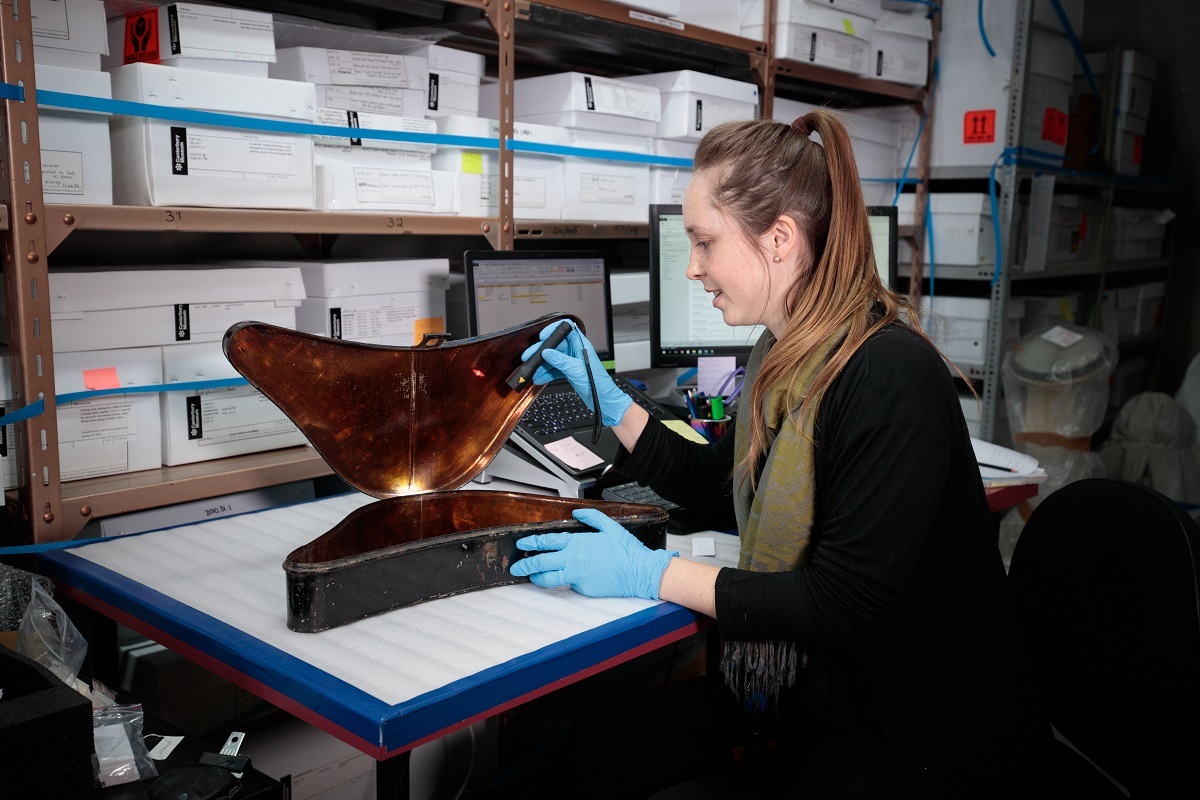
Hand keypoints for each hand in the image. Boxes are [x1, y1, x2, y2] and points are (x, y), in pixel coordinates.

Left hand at [509, 508, 677, 599]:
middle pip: (541, 562)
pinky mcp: (582, 589)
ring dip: (537, 578)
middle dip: (525, 565)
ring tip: (532, 577)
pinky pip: (570, 585)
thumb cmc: (627, 551)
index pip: (547, 542)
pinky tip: (570, 578)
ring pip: (549, 579)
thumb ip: (591, 517)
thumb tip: (577, 512)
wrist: (639, 572)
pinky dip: (567, 581)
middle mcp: (573, 560)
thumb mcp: (610, 527)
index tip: (522, 544)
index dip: (531, 543)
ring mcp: (576, 576)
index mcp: (578, 543)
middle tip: (516, 566)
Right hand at [521, 320, 631, 426]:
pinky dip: (547, 373)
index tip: (542, 337)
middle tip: (529, 356)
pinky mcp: (569, 371)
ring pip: (553, 358)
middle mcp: (576, 351)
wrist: (604, 400)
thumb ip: (560, 360)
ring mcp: (572, 361)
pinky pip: (555, 369)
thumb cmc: (598, 384)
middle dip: (541, 351)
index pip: (566, 329)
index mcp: (581, 345)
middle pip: (555, 345)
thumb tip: (546, 352)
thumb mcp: (576, 370)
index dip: (553, 330)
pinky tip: (539, 378)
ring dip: (542, 365)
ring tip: (532, 370)